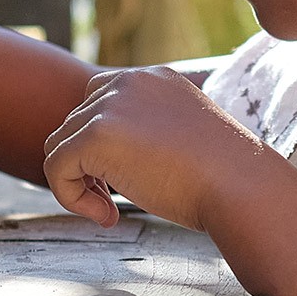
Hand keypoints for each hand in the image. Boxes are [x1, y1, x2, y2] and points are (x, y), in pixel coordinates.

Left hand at [43, 66, 268, 231]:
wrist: (240, 186)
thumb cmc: (225, 177)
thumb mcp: (185, 140)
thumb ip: (149, 135)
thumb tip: (116, 158)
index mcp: (155, 78)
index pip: (100, 102)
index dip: (101, 146)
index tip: (125, 180)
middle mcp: (129, 82)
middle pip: (75, 123)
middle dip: (88, 166)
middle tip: (114, 203)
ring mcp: (110, 106)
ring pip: (60, 146)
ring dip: (78, 183)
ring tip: (111, 211)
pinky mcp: (95, 136)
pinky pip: (56, 168)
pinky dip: (71, 197)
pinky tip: (108, 217)